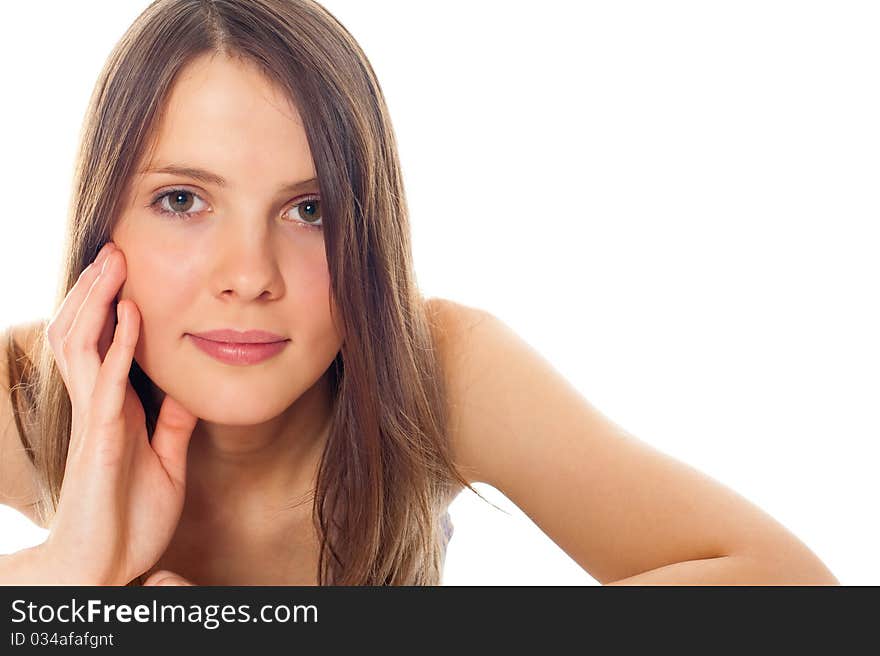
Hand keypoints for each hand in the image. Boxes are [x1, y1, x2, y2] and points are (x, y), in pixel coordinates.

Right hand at [41, 241, 198, 584]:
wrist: (108, 567)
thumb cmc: (130, 518)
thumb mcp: (164, 461)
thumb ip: (171, 424)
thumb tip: (186, 391)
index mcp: (113, 408)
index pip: (102, 344)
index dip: (108, 305)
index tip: (128, 268)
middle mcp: (97, 406)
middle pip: (83, 333)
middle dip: (96, 289)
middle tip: (116, 247)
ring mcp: (95, 421)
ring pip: (83, 346)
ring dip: (99, 303)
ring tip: (115, 263)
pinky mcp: (99, 441)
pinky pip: (108, 385)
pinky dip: (120, 347)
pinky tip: (131, 317)